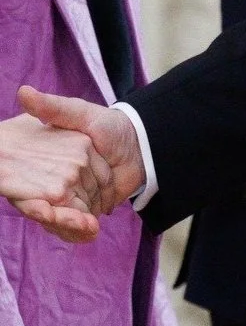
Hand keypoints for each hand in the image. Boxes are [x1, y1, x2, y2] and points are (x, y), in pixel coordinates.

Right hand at [2, 87, 145, 240]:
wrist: (141, 143)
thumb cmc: (109, 125)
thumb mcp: (80, 113)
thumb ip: (53, 107)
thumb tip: (23, 93)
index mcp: (48, 163)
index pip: (28, 187)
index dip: (31, 200)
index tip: (40, 209)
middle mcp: (56, 181)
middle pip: (45, 207)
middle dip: (54, 218)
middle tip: (64, 217)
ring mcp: (72, 195)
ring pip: (60, 220)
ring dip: (69, 228)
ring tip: (86, 227)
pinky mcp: (88, 206)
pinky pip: (76, 226)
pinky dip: (79, 232)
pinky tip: (88, 232)